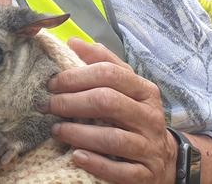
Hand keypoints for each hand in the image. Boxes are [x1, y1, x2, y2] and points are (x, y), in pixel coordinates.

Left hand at [40, 38, 177, 183]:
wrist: (163, 159)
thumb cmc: (133, 116)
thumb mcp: (124, 87)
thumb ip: (101, 62)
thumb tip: (73, 42)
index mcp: (144, 90)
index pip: (109, 74)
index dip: (76, 76)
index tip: (52, 83)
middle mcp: (150, 117)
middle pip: (107, 102)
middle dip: (71, 102)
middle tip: (48, 106)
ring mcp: (149, 147)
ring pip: (113, 138)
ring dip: (78, 133)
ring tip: (56, 131)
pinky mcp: (145, 174)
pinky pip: (120, 171)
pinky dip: (96, 164)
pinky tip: (76, 157)